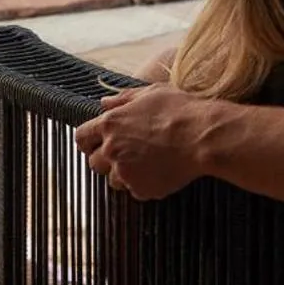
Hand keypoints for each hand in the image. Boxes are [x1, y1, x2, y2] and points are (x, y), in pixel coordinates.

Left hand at [75, 85, 213, 199]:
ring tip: (147, 162)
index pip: (81, 137)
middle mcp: (112, 150)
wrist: (202, 137)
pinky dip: (144, 184)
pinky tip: (161, 170)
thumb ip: (123, 98)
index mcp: (111, 124)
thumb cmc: (180, 110)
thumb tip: (104, 102)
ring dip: (124, 174)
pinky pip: (135, 191)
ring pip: (114, 180)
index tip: (96, 143)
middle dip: (106, 159)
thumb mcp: (151, 93)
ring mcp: (125, 172)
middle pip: (94, 163)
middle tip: (127, 152)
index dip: (88, 141)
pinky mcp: (141, 189)